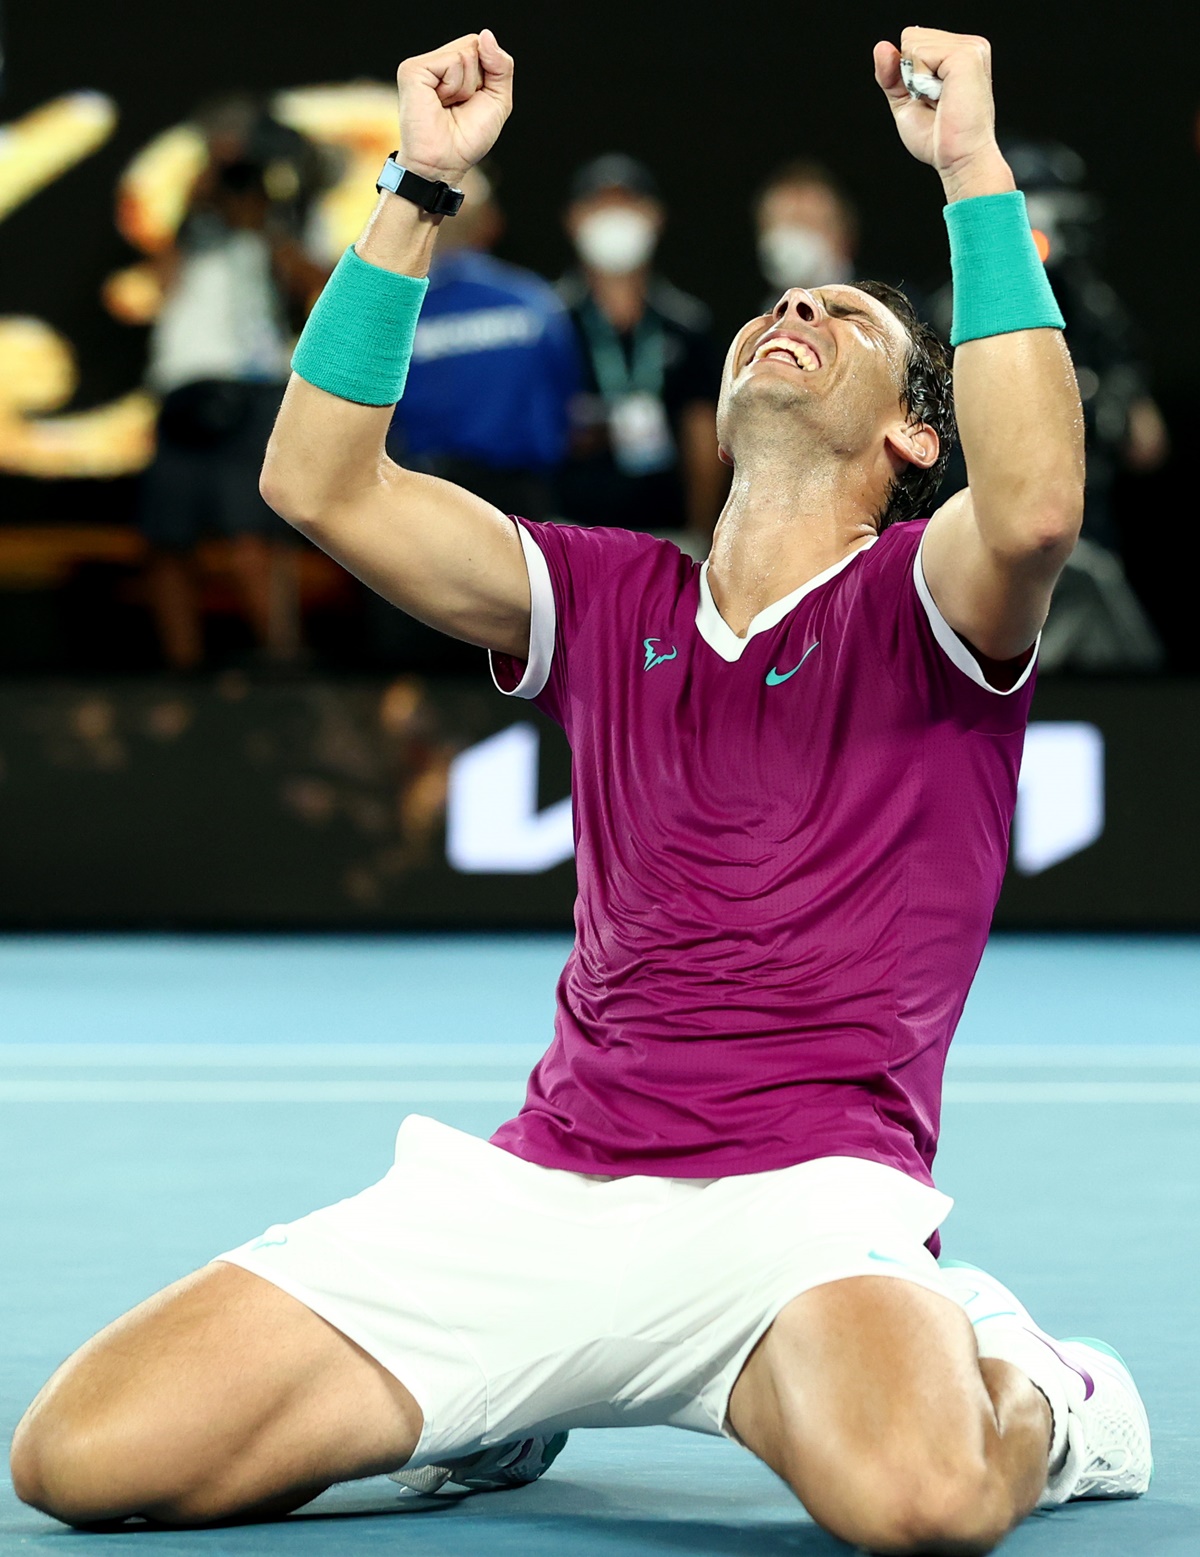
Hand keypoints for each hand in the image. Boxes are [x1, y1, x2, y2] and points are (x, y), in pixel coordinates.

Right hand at [396, 29, 513, 185]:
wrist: (445, 163)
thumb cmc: (467, 139)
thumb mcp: (497, 100)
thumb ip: (501, 65)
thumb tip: (486, 35)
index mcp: (452, 68)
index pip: (481, 46)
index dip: (488, 73)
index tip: (473, 101)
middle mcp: (435, 63)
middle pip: (474, 45)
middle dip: (477, 80)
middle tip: (459, 105)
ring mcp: (421, 65)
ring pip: (465, 53)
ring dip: (465, 86)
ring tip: (447, 106)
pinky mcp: (413, 70)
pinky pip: (452, 62)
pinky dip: (454, 86)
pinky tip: (439, 102)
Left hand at [874, 28, 1014, 200]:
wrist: (959, 160)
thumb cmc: (939, 139)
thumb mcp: (906, 102)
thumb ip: (891, 74)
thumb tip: (882, 47)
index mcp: (959, 54)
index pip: (914, 41)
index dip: (908, 74)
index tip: (927, 99)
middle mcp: (968, 46)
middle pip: (912, 37)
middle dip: (912, 75)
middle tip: (935, 102)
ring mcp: (970, 48)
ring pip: (914, 43)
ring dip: (917, 80)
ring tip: (940, 100)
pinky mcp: (966, 55)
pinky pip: (920, 53)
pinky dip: (920, 81)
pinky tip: (941, 97)